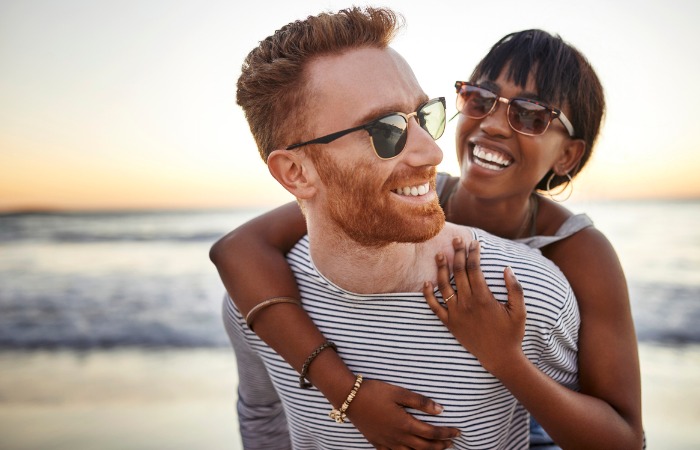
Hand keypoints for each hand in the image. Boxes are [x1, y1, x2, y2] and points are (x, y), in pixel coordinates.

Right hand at [346, 378, 459, 449]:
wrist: (349, 398)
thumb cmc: (375, 392)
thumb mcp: (399, 392)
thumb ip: (420, 402)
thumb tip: (440, 410)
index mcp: (405, 424)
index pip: (432, 433)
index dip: (446, 433)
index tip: (457, 432)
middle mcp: (397, 437)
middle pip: (424, 447)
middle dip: (440, 445)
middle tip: (451, 442)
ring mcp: (387, 442)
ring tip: (436, 449)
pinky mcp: (377, 443)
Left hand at [423, 237, 525, 375]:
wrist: (500, 358)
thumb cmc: (512, 333)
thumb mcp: (520, 311)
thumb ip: (515, 288)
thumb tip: (507, 268)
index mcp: (484, 298)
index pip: (474, 269)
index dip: (473, 254)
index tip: (474, 243)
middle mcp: (467, 303)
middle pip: (458, 272)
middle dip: (457, 254)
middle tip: (456, 240)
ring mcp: (456, 313)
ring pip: (444, 286)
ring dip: (441, 268)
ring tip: (440, 255)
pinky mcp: (449, 323)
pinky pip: (434, 307)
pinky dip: (428, 294)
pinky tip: (426, 283)